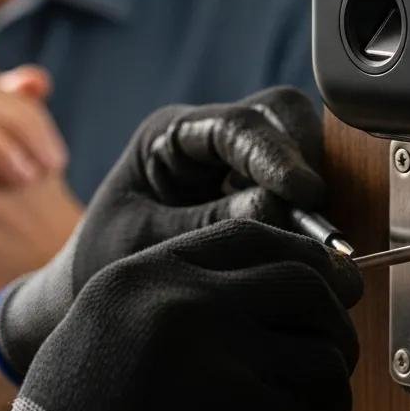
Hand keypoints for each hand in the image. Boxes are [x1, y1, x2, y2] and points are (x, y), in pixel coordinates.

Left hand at [0, 86, 325, 378]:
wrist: (91, 294)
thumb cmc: (104, 263)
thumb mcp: (145, 246)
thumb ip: (207, 225)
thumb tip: (276, 209)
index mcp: (170, 135)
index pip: (236, 125)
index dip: (276, 154)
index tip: (306, 192)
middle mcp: (210, 139)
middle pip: (279, 115)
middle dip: (306, 157)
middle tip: (318, 216)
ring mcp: (238, 164)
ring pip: (299, 146)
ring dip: (314, 187)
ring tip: (313, 242)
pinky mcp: (258, 193)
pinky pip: (299, 188)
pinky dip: (311, 213)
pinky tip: (307, 250)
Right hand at [0, 220, 361, 410]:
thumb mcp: (110, 322)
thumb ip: (177, 292)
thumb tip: (275, 280)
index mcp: (148, 274)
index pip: (250, 236)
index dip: (301, 254)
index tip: (326, 281)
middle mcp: (183, 301)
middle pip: (301, 284)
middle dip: (334, 320)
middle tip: (334, 353)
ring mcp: (211, 354)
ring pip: (320, 356)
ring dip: (331, 389)